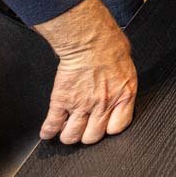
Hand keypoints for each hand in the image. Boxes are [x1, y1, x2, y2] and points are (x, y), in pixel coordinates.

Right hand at [33, 0, 137, 144]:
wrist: (90, 39)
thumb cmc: (111, 46)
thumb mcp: (127, 69)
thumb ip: (122, 86)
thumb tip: (118, 91)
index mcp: (124, 96)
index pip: (118, 128)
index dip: (109, 129)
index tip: (104, 126)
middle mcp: (103, 105)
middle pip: (93, 137)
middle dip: (87, 135)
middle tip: (83, 129)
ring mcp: (81, 105)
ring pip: (71, 136)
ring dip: (67, 135)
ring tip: (66, 131)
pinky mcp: (61, 100)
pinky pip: (52, 124)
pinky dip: (48, 130)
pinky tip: (47, 132)